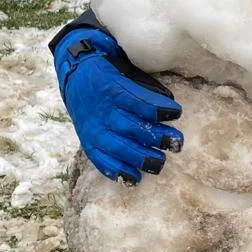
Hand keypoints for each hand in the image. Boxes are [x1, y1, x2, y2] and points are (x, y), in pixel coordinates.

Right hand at [53, 26, 182, 183]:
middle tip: (176, 142)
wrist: (75, 77)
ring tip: (160, 162)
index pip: (138, 102)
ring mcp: (94, 129)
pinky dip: (118, 171)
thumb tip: (169, 106)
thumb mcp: (126, 73)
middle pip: (131, 128)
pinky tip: (134, 178)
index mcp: (114, 89)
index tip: (175, 112)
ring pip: (118, 147)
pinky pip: (102, 160)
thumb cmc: (110, 76)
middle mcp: (103, 112)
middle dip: (156, 137)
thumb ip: (146, 90)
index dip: (158, 109)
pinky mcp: (89, 143)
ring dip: (141, 158)